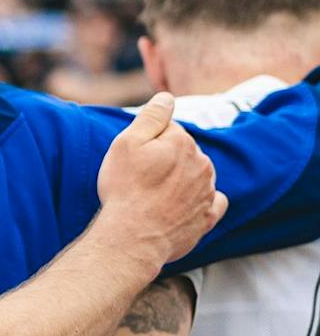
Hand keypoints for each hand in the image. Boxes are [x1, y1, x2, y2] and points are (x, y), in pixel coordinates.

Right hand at [95, 93, 224, 268]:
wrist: (133, 237)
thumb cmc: (124, 188)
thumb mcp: (126, 143)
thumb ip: (151, 116)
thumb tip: (168, 98)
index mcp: (183, 142)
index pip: (168, 130)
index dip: (148, 142)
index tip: (134, 157)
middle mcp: (203, 164)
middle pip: (184, 152)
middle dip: (166, 159)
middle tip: (139, 177)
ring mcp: (207, 193)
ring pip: (197, 176)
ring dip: (180, 180)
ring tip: (154, 195)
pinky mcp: (207, 217)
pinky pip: (212, 202)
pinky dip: (200, 201)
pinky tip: (182, 206)